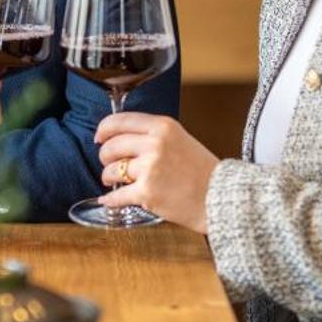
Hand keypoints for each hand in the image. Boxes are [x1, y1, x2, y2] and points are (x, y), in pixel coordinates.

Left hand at [93, 112, 218, 233]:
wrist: (221, 197)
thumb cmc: (203, 171)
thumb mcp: (180, 139)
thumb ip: (153, 135)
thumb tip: (121, 137)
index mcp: (163, 127)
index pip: (119, 121)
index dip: (103, 130)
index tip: (99, 137)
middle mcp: (154, 144)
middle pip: (111, 146)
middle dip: (105, 157)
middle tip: (109, 164)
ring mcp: (150, 168)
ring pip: (111, 170)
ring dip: (108, 177)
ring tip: (115, 182)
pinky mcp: (147, 192)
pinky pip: (116, 195)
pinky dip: (110, 199)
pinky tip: (109, 199)